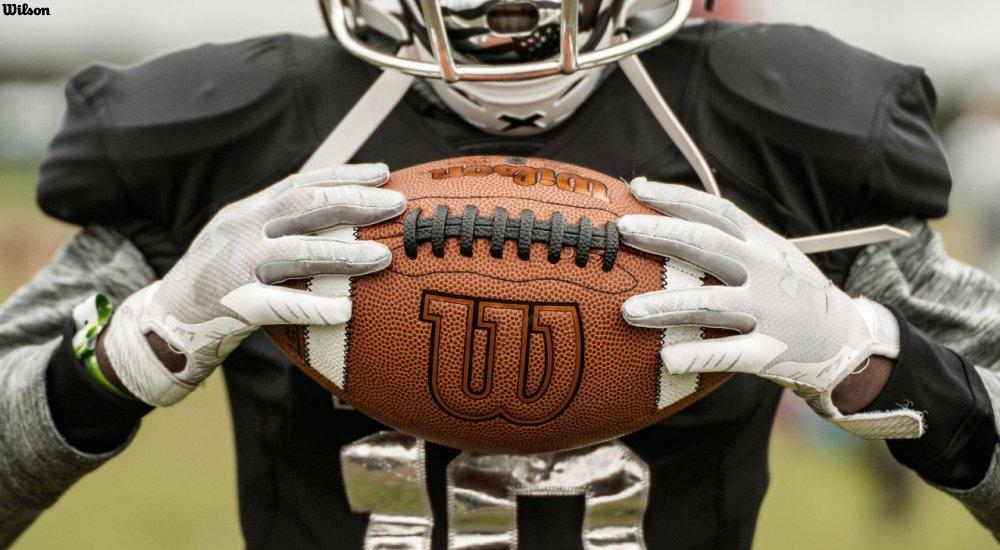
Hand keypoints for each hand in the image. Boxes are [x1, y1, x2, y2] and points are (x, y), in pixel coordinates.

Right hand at [99, 164, 405, 406]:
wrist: (164, 323)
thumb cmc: (219, 283)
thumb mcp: (245, 243)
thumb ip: (284, 230)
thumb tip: (343, 223)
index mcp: (248, 212)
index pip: (301, 183)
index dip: (344, 175)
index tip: (384, 172)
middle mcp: (241, 230)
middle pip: (303, 207)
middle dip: (353, 202)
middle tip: (396, 205)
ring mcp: (235, 267)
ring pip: (296, 253)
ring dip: (344, 254)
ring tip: (384, 256)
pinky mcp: (232, 305)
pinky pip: (278, 304)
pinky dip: (313, 305)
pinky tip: (345, 310)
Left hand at [617, 179, 920, 437]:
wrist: (849, 340)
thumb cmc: (792, 294)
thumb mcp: (771, 256)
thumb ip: (729, 240)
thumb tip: (669, 218)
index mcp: (762, 243)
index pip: (715, 211)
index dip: (675, 197)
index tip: (636, 189)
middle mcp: (764, 270)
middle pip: (708, 246)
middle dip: (663, 236)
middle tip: (623, 233)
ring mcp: (769, 310)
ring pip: (711, 303)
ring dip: (667, 306)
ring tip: (628, 312)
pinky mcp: (772, 351)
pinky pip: (730, 354)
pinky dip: (698, 356)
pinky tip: (667, 359)